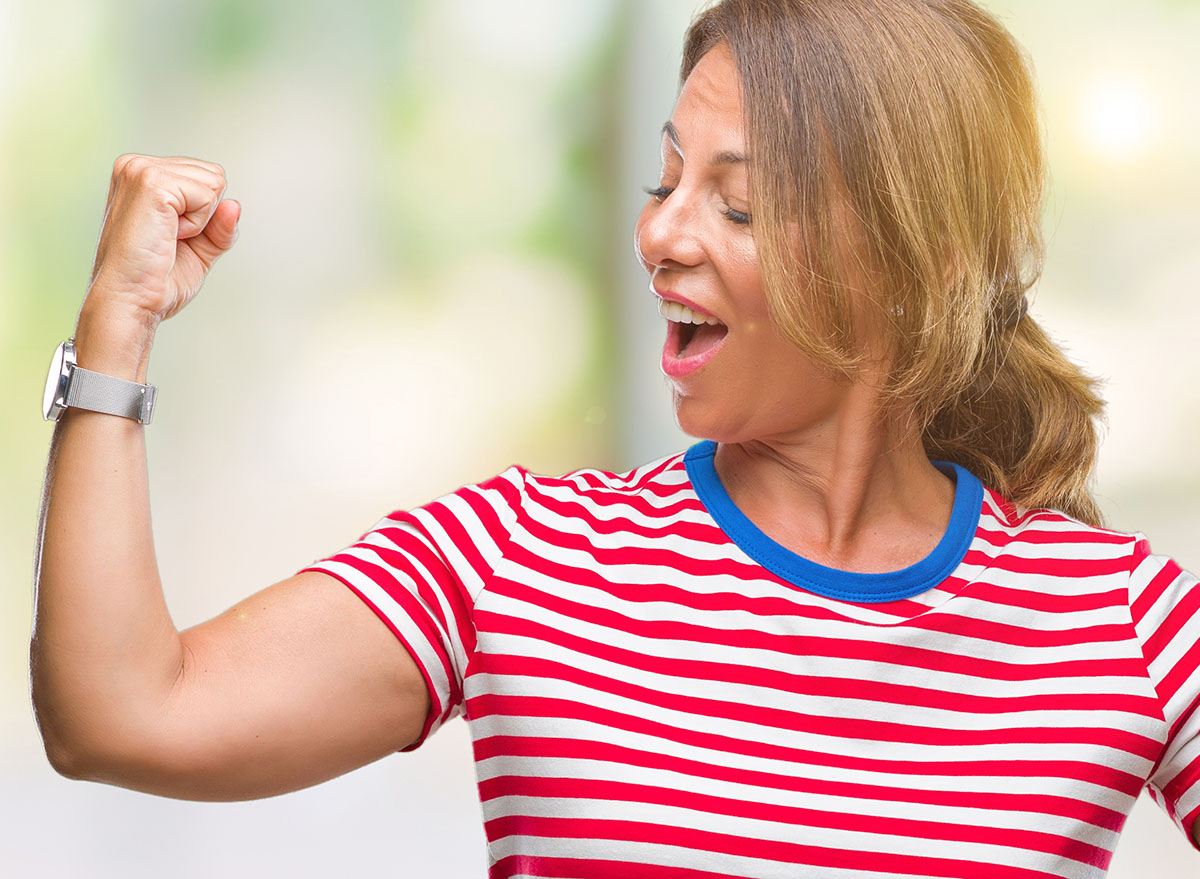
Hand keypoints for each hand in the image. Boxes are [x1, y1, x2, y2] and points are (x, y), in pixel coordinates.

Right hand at [87, 154, 239, 323]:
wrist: (130, 301)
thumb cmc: (155, 280)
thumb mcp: (200, 247)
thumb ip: (220, 224)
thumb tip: (234, 205)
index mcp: (142, 174)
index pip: (206, 177)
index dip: (204, 215)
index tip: (171, 237)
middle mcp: (136, 165)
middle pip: (214, 176)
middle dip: (205, 215)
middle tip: (169, 240)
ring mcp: (141, 170)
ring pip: (213, 183)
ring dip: (200, 221)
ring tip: (166, 238)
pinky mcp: (152, 183)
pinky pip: (208, 196)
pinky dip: (198, 225)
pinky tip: (168, 236)